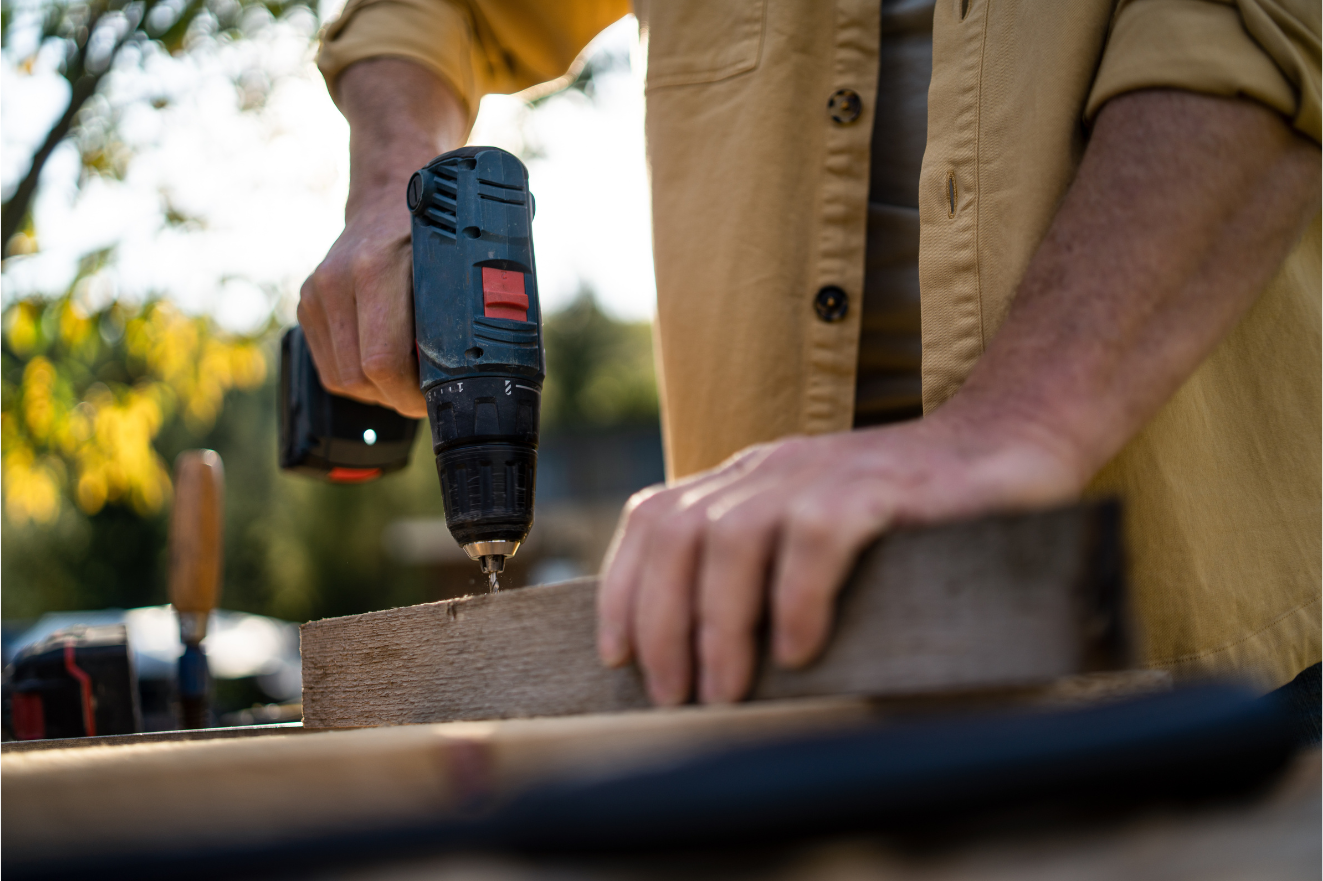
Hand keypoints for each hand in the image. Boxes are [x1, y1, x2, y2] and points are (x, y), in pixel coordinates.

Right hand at [298, 59, 467, 418]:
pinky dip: (360, 377)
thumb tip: (486, 372)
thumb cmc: (438, 233)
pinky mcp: (308, 305)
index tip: (438, 396)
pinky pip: (330, 368)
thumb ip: (472, 312)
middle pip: (361, 378)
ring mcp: (317, 293)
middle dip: (399, 397)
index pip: (383, 362)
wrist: (388, 196)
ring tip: (410, 374)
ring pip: (342, 380)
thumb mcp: (464, 264)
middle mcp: (338, 280)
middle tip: (429, 393)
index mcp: (378, 268)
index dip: (413, 394)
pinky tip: (385, 359)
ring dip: (379, 390)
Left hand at [598, 410, 1081, 705]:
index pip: (653, 518)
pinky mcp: (879, 487)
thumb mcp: (817, 535)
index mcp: (747, 480)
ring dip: (718, 623)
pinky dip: (796, 600)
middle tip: (673, 694)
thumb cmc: (912, 514)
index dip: (623, 587)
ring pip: (733, 539)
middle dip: (661, 621)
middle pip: (679, 534)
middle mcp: (771, 470)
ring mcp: (823, 472)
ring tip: (725, 689)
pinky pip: (816, 539)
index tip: (618, 656)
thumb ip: (766, 573)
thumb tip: (712, 664)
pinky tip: (798, 651)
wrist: (1008, 444)